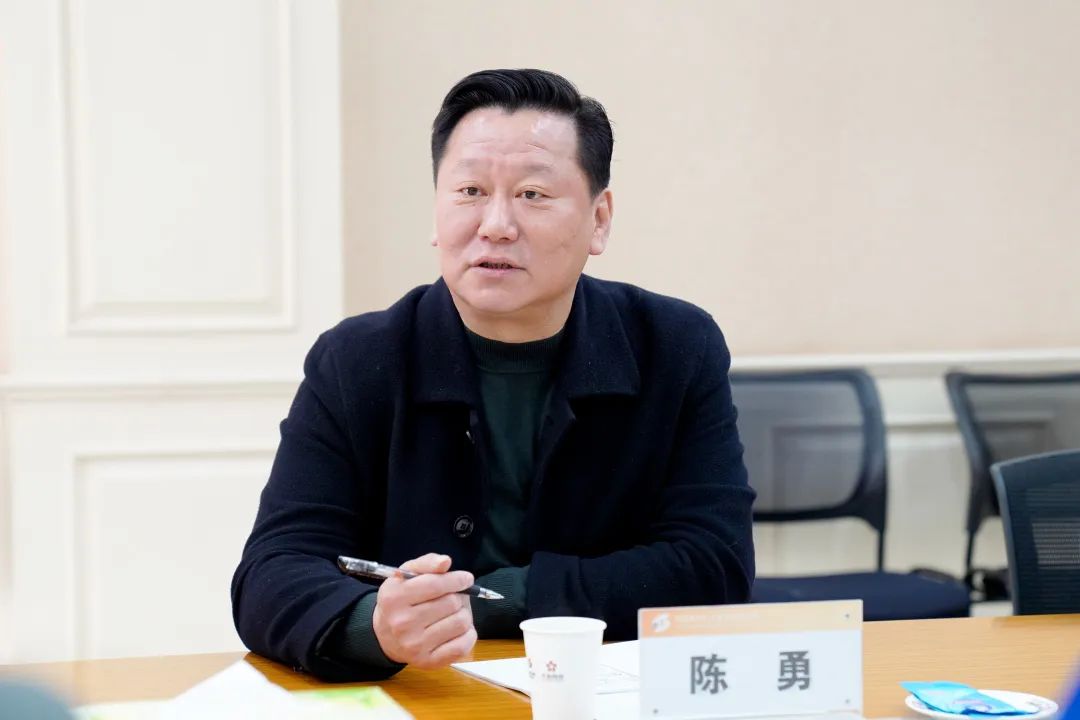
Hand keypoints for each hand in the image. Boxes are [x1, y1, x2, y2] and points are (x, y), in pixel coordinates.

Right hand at [371, 553, 476, 667]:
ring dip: (464, 614)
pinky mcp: (428, 662)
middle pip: (451, 603)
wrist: (385, 635)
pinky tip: (458, 629)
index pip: (436, 584)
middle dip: (459, 596)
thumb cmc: (401, 600)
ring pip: (461, 622)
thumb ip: (426, 563)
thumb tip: (445, 562)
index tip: (466, 578)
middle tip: (455, 596)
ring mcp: (415, 645)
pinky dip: (468, 634)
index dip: (457, 579)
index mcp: (394, 598)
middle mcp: (402, 624)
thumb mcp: (406, 576)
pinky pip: (463, 646)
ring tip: (454, 612)